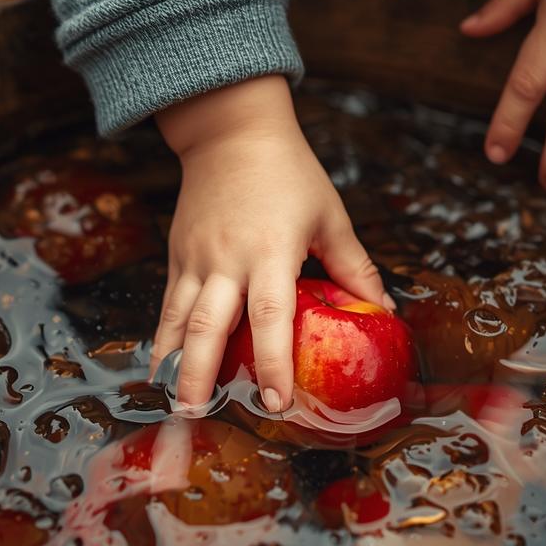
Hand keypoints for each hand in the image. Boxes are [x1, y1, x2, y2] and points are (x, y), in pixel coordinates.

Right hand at [153, 76, 390, 410]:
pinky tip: (163, 368)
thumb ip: (354, 267)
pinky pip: (169, 305)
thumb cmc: (289, 172)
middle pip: (209, 326)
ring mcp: (195, 258)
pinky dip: (165, 339)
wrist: (231, 130)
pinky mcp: (177, 254)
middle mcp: (227, 260)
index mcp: (270, 251)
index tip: (277, 402)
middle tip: (197, 415)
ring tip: (175, 404)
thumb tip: (383, 309)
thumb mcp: (329, 215)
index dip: (273, 362)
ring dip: (175, 365)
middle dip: (201, 375)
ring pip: (178, 319)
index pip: (270, 317)